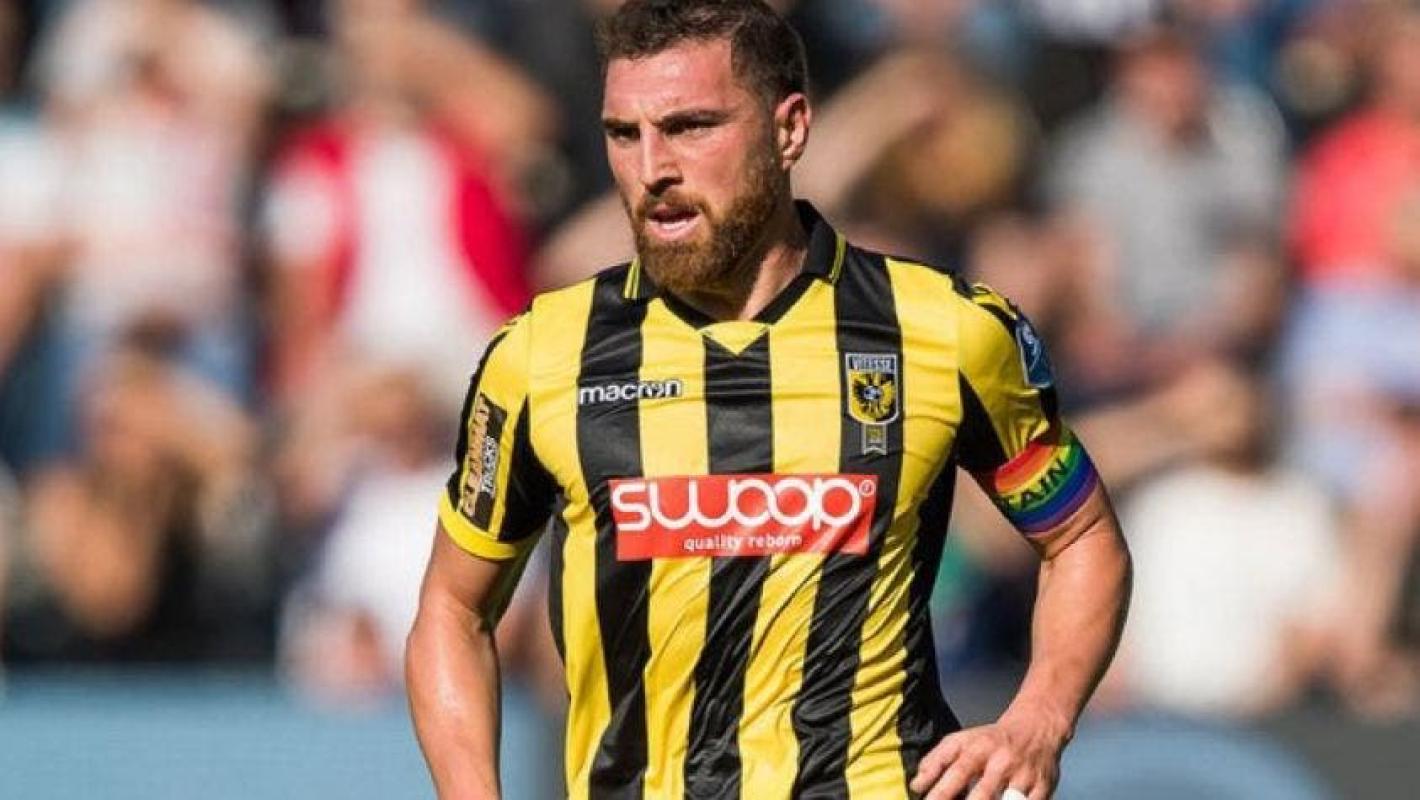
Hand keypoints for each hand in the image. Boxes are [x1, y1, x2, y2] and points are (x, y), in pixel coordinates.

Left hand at [908, 709, 1068, 799]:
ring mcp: (1024, 776)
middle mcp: (1002, 762)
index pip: (958, 773)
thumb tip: (916, 785)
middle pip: (984, 794)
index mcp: (979, 749)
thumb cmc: (991, 740)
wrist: (1036, 727)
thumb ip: (937, 760)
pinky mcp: (1044, 788)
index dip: (942, 792)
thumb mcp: (961, 741)